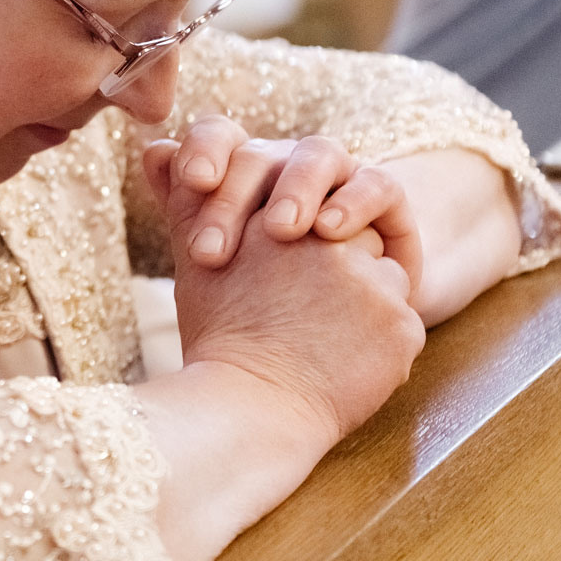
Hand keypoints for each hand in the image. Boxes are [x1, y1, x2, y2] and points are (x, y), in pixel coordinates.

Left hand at [150, 117, 422, 294]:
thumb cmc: (253, 305)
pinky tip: (331, 229)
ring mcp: (337, 181)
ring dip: (297, 187)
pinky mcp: (384, 206)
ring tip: (280, 229)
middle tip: (213, 248)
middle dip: (236, 195)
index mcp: (238, 172)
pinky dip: (355, 201)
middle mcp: (286, 167)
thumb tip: (154, 152)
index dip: (204, 148)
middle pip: (261, 155)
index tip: (191, 179)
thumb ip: (183, 206)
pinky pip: (377, 184)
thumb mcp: (214, 263)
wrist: (314, 353)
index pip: (219, 136)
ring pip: (320, 155)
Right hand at [170, 204, 425, 443]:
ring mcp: (371, 279)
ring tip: (320, 341)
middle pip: (353, 235)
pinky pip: (400, 324)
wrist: (247, 411)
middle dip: (336, 270)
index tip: (281, 271)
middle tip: (300, 312)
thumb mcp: (195, 256)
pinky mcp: (401, 323)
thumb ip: (188, 199)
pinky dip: (378, 345)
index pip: (317, 204)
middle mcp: (329, 236)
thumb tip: (158, 148)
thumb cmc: (218, 336)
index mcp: (280, 214)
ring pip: (381, 279)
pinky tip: (344, 365)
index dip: (303, 238)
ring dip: (360, 306)